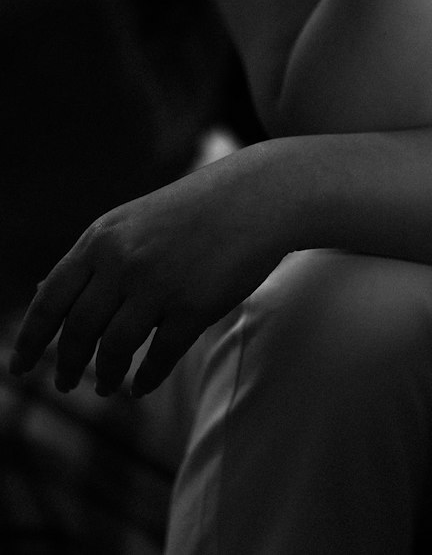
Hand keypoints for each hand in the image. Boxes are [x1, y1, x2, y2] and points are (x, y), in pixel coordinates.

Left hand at [9, 146, 288, 397]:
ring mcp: (159, 286)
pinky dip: (145, 378)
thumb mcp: (133, 221)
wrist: (258, 195)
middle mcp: (124, 262)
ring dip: (105, 375)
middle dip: (68, 364)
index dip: (31, 340)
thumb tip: (45, 295)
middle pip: (79, 332)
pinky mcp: (194, 308)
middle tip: (66, 383)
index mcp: (102, 238)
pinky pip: (158, 358)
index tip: (19, 368)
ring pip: (115, 350)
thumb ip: (94, 257)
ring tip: (106, 386)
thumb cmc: (194, 208)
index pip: (50, 300)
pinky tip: (141, 385)